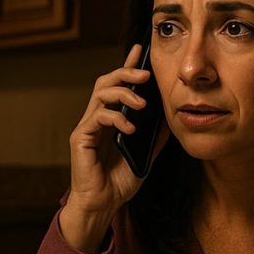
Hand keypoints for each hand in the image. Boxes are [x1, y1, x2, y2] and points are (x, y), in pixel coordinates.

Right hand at [60, 44, 167, 252]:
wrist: (103, 204)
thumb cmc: (120, 180)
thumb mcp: (146, 153)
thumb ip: (156, 135)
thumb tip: (172, 116)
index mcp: (112, 118)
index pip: (118, 85)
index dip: (127, 66)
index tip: (139, 49)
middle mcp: (97, 117)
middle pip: (106, 81)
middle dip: (125, 72)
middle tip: (145, 74)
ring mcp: (87, 126)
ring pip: (100, 94)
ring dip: (122, 93)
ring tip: (141, 103)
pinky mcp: (81, 138)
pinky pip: (97, 118)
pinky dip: (115, 118)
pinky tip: (129, 128)